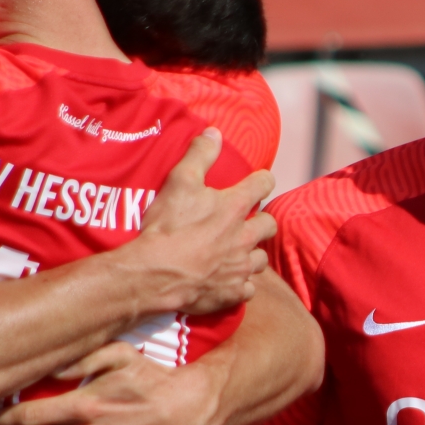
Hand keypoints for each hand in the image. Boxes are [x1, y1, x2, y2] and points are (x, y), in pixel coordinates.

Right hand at [126, 133, 275, 317]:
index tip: (258, 181)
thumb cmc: (167, 226)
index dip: (261, 180)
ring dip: (252, 254)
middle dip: (260, 221)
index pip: (263, 184)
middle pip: (269, 225)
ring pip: (261, 260)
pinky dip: (240, 284)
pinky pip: (248, 288)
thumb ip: (200, 154)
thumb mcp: (179, 181)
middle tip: (245, 222)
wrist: (156, 275)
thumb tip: (215, 132)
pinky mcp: (233, 293)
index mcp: (235, 207)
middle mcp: (245, 237)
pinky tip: (228, 281)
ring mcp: (241, 267)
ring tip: (236, 253)